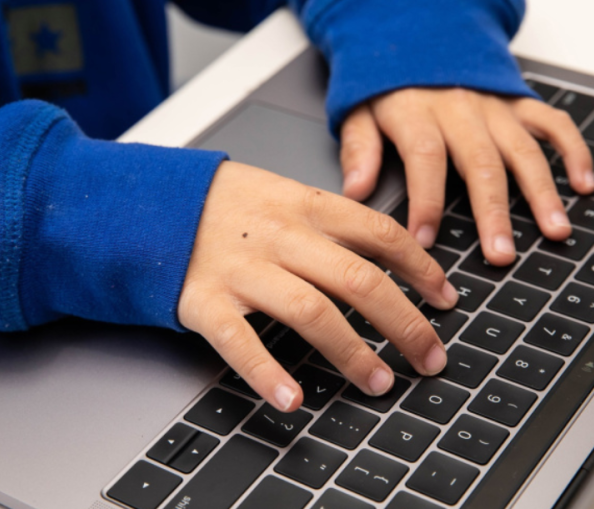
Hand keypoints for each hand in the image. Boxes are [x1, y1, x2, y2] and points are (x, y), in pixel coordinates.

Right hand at [179, 161, 458, 411]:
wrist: (148, 202)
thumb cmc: (223, 203)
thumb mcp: (281, 192)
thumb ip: (329, 220)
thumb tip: (388, 250)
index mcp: (304, 205)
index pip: (379, 234)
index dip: (421, 269)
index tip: (445, 298)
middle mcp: (281, 237)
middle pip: (359, 280)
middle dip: (405, 324)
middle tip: (430, 357)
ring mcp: (243, 270)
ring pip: (312, 312)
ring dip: (353, 353)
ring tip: (380, 382)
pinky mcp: (205, 301)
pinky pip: (241, 342)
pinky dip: (268, 374)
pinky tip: (293, 400)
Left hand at [340, 88, 593, 265]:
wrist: (417, 37)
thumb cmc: (388, 85)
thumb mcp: (358, 110)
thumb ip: (359, 149)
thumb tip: (355, 190)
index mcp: (417, 113)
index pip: (425, 159)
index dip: (427, 202)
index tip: (425, 241)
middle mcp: (461, 110)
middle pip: (481, 164)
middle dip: (493, 213)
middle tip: (501, 254)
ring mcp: (494, 107)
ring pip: (523, 150)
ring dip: (541, 193)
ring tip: (553, 231)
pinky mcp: (517, 103)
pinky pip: (552, 124)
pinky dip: (573, 151)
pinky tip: (584, 184)